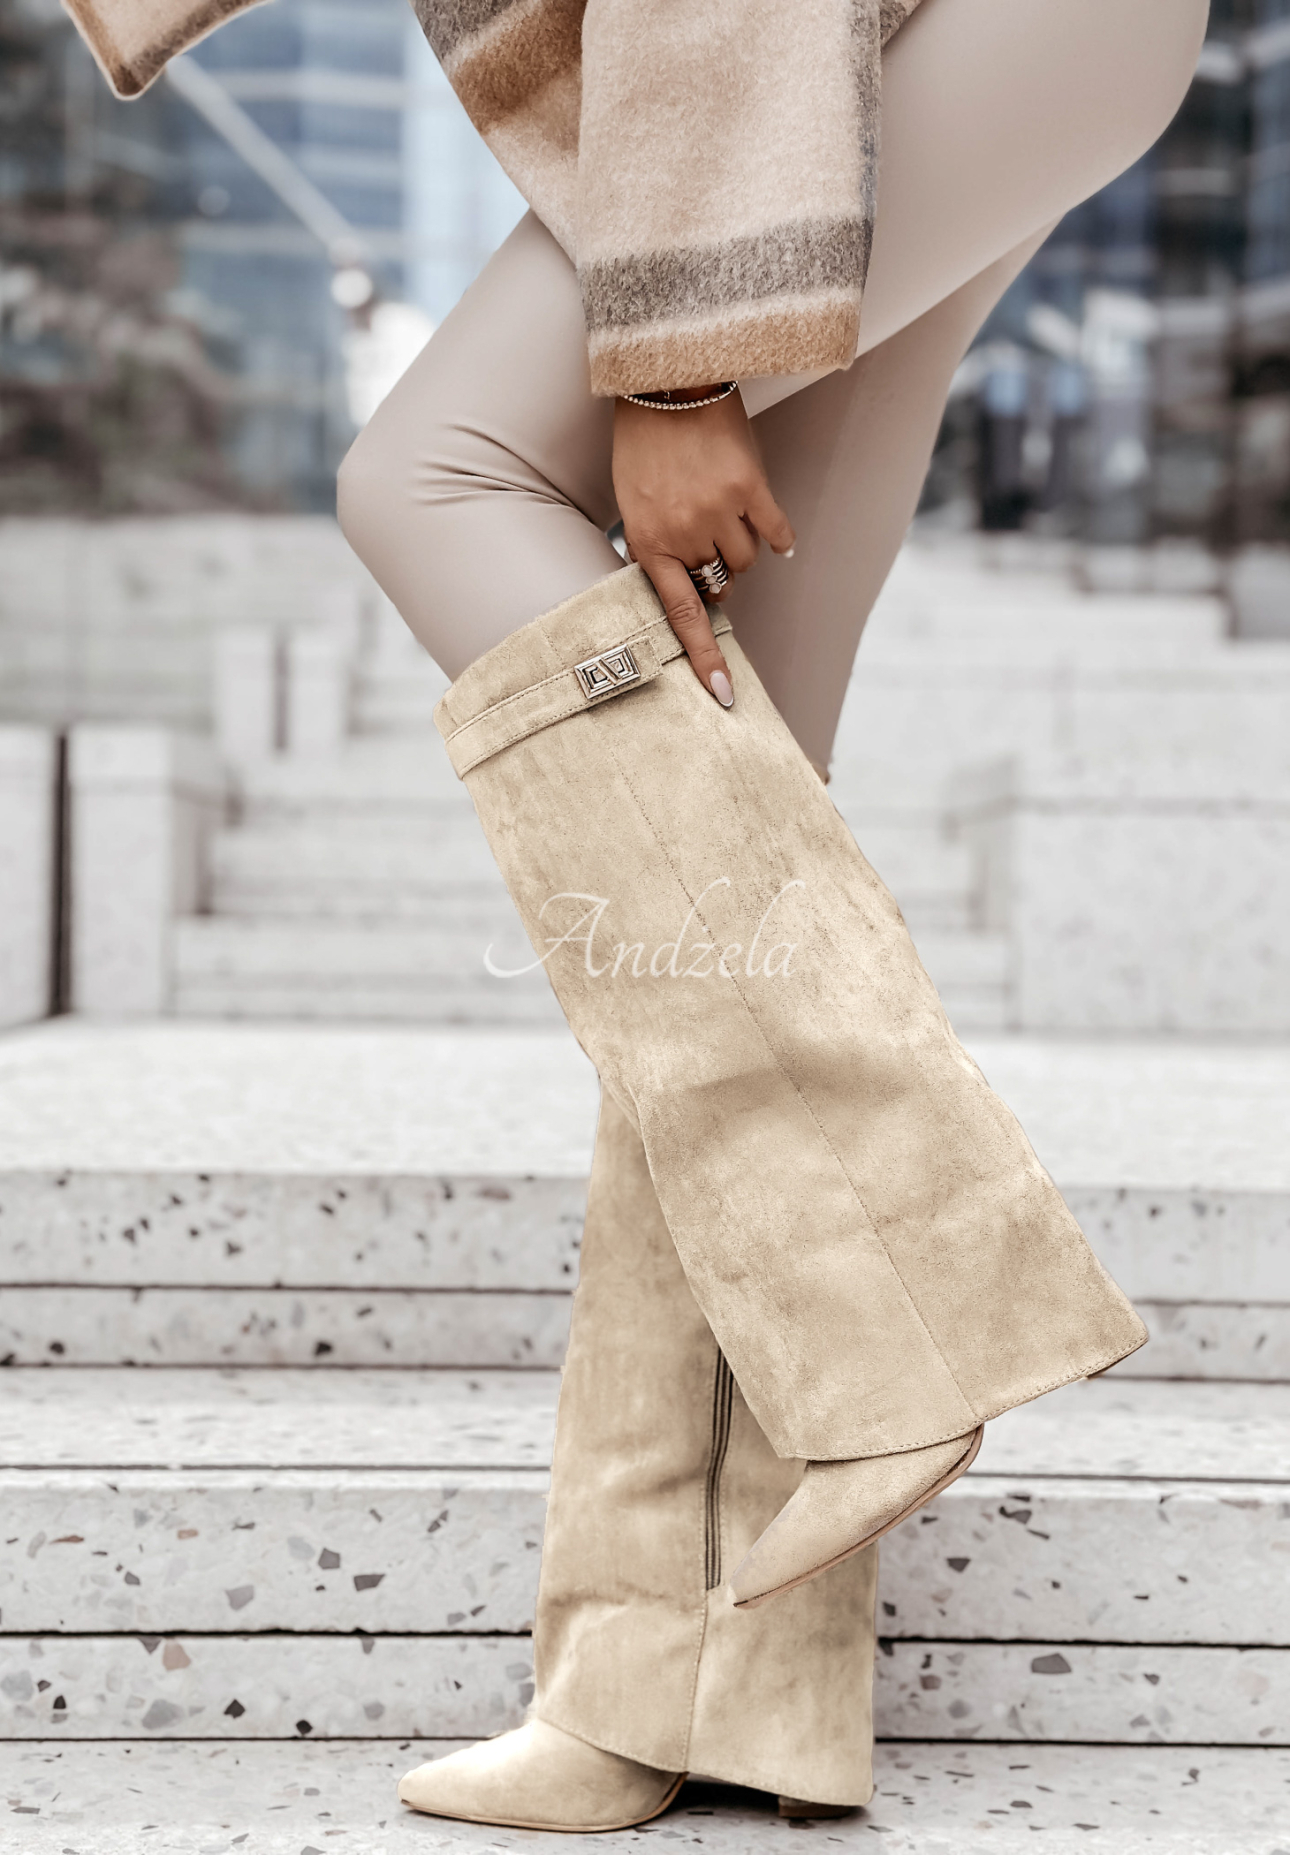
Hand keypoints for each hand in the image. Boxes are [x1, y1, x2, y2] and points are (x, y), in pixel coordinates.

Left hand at [612, 388, 794, 704]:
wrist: (665, 378)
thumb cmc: (642, 443)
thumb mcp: (631, 504)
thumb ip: (654, 548)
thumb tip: (688, 593)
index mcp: (649, 541)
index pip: (680, 614)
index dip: (702, 658)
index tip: (722, 694)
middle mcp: (685, 532)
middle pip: (719, 583)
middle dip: (715, 573)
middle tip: (705, 540)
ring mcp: (720, 509)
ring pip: (747, 562)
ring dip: (740, 551)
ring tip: (725, 517)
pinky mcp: (751, 485)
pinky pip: (776, 533)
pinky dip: (779, 538)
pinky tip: (778, 537)